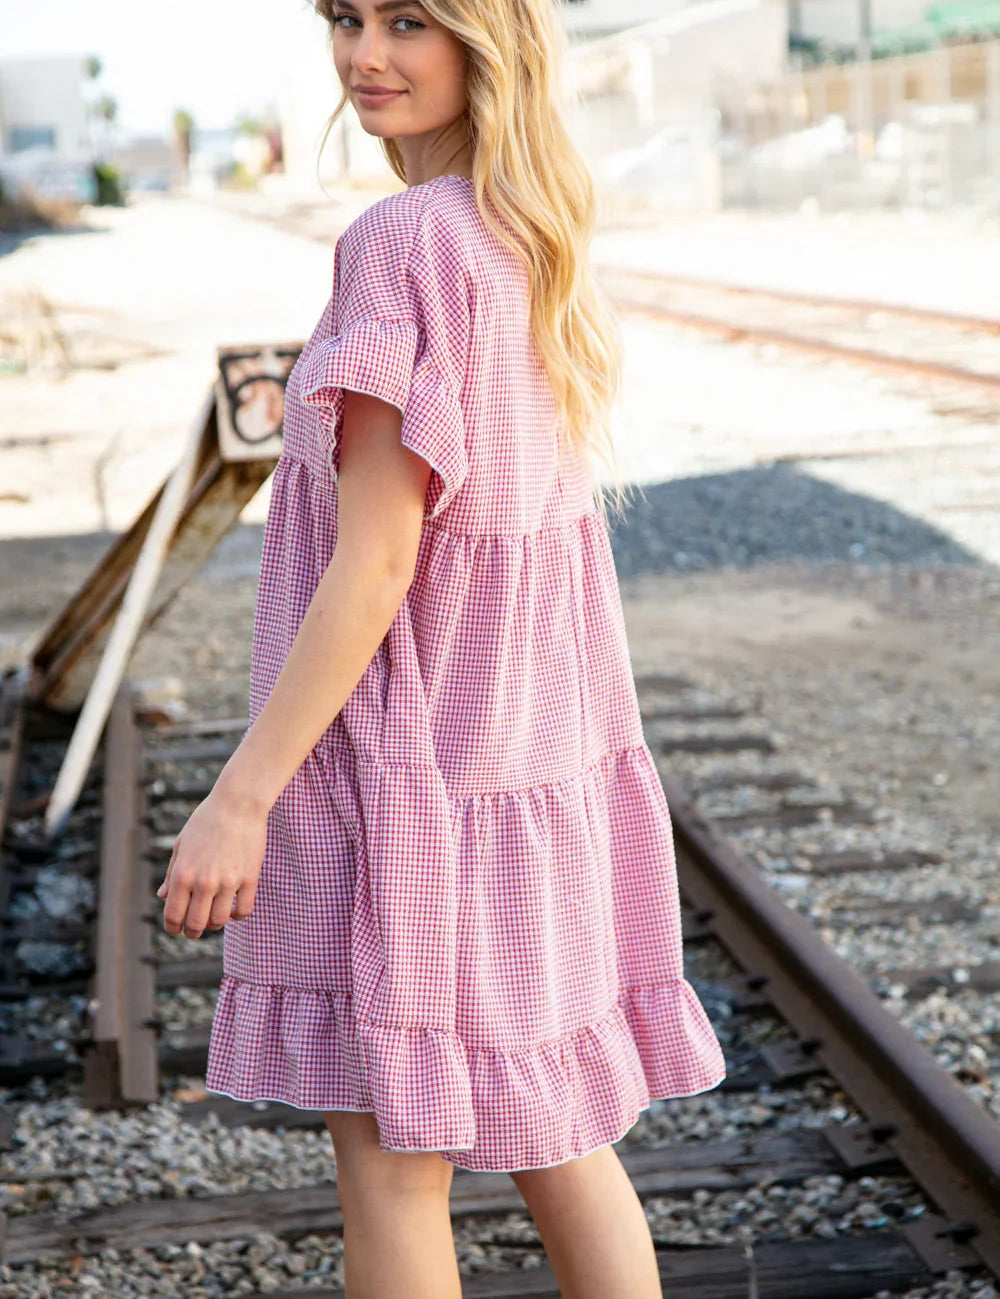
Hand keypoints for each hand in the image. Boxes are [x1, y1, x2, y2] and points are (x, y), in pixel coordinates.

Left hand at [156, 785, 266, 937]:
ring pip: (220, 921)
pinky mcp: (249, 879)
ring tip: (214, 917)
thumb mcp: (181, 845)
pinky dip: (238, 915)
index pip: (173, 915)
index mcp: (182, 874)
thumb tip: (163, 896)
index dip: (173, 928)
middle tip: (194, 931)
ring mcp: (228, 882)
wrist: (238, 803)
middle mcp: (203, 882)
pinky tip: (234, 907)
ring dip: (215, 924)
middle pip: (196, 924)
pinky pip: (243, 911)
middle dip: (192, 932)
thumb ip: (171, 873)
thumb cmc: (206, 820)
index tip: (176, 929)